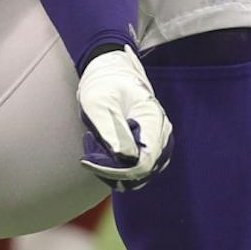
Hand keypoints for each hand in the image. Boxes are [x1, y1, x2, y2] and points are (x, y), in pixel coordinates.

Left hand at [77, 46, 172, 189]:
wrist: (111, 74)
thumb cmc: (104, 85)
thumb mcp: (98, 103)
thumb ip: (111, 131)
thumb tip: (124, 158)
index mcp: (153, 119)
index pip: (144, 161)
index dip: (118, 170)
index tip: (90, 162)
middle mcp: (162, 134)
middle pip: (143, 171)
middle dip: (112, 170)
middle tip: (89, 154)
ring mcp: (159, 142)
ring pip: (139, 174)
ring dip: (113, 169)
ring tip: (95, 147)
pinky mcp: (150, 148)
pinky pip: (136, 169)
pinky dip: (117, 167)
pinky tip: (102, 150)